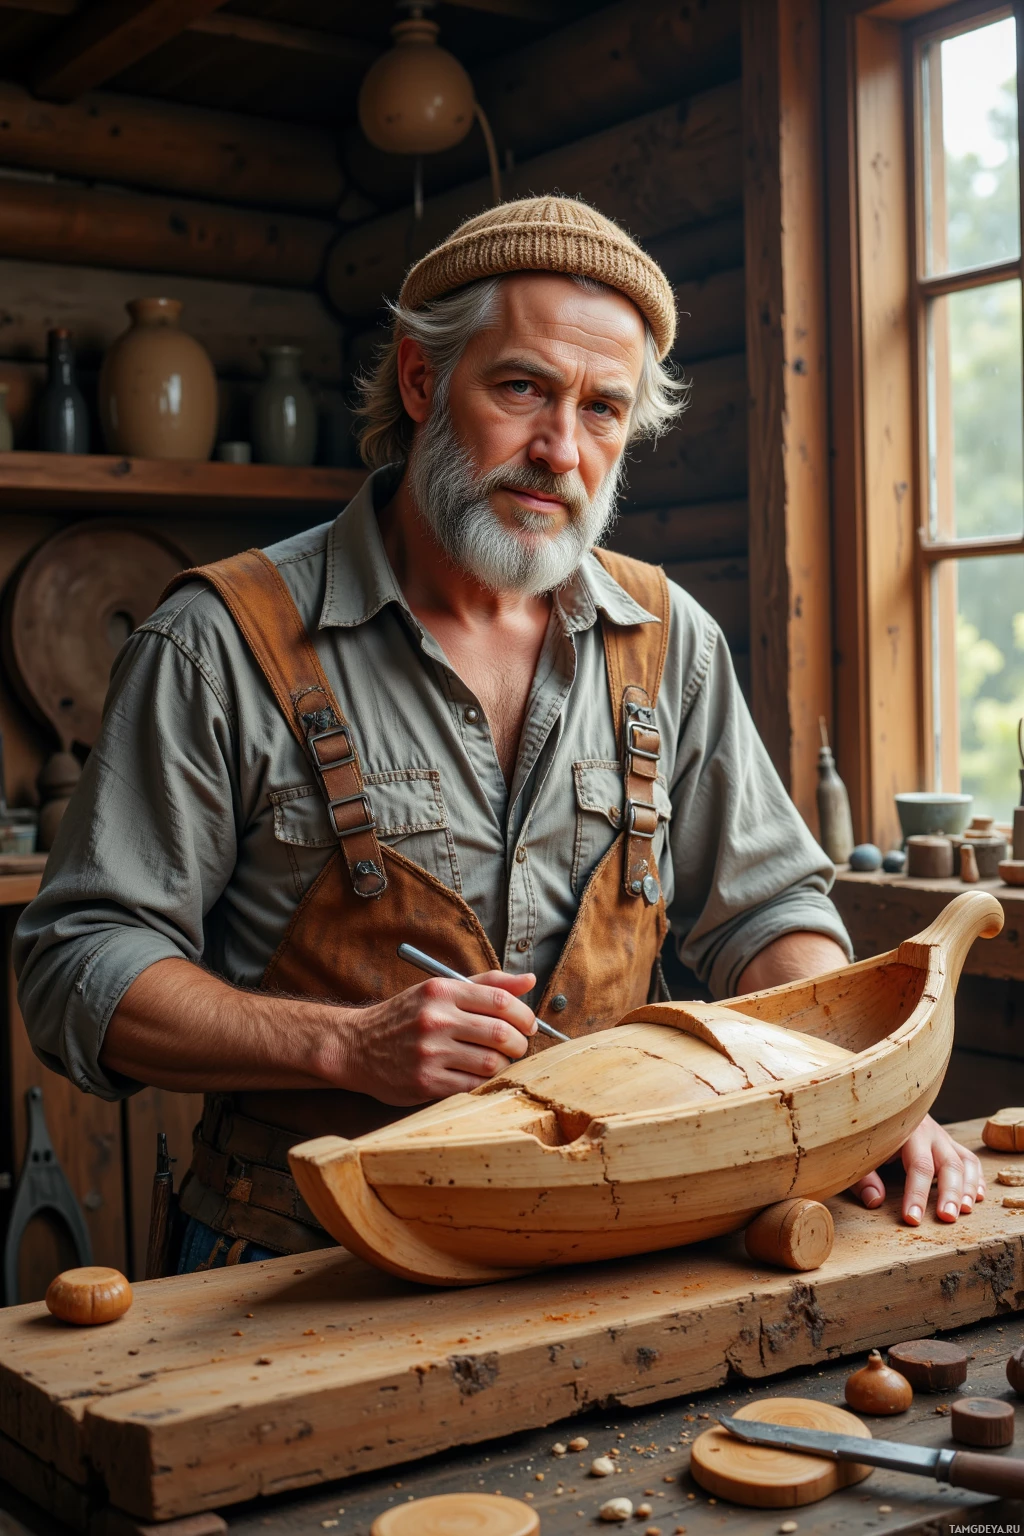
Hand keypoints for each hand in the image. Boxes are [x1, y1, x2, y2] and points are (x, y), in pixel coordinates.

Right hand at [339, 969, 537, 1105]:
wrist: (356, 1046)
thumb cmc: (405, 1017)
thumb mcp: (439, 991)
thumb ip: (486, 984)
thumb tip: (529, 980)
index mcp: (441, 992)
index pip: (501, 1000)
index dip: (525, 1015)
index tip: (528, 1025)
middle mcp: (435, 1020)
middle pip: (502, 1033)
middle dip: (520, 1043)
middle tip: (517, 1046)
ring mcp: (429, 1053)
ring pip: (491, 1063)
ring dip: (503, 1065)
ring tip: (496, 1061)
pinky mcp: (425, 1083)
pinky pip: (472, 1086)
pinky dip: (483, 1083)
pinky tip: (477, 1076)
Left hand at [850, 1114, 985, 1224]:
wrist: (881, 1102)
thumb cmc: (868, 1133)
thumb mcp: (858, 1153)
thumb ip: (863, 1176)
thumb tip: (874, 1200)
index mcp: (906, 1132)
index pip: (918, 1166)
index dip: (916, 1194)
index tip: (912, 1218)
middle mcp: (929, 1132)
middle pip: (948, 1164)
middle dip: (950, 1193)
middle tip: (948, 1217)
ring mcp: (942, 1137)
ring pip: (964, 1161)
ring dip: (968, 1187)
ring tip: (967, 1210)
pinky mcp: (949, 1142)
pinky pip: (969, 1159)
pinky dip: (976, 1178)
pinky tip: (978, 1197)